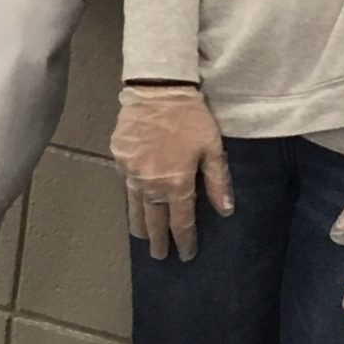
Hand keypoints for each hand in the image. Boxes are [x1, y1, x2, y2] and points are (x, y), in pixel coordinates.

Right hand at [111, 85, 234, 261]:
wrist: (157, 88)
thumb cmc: (190, 116)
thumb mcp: (212, 147)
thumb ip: (218, 181)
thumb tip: (225, 211)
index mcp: (177, 184)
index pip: (181, 223)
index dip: (185, 241)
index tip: (186, 255)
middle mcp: (151, 185)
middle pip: (154, 221)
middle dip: (159, 240)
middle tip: (160, 255)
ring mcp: (131, 173)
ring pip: (135, 207)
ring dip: (140, 225)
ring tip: (143, 237)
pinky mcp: (119, 159)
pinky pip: (126, 185)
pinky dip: (131, 197)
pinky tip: (134, 201)